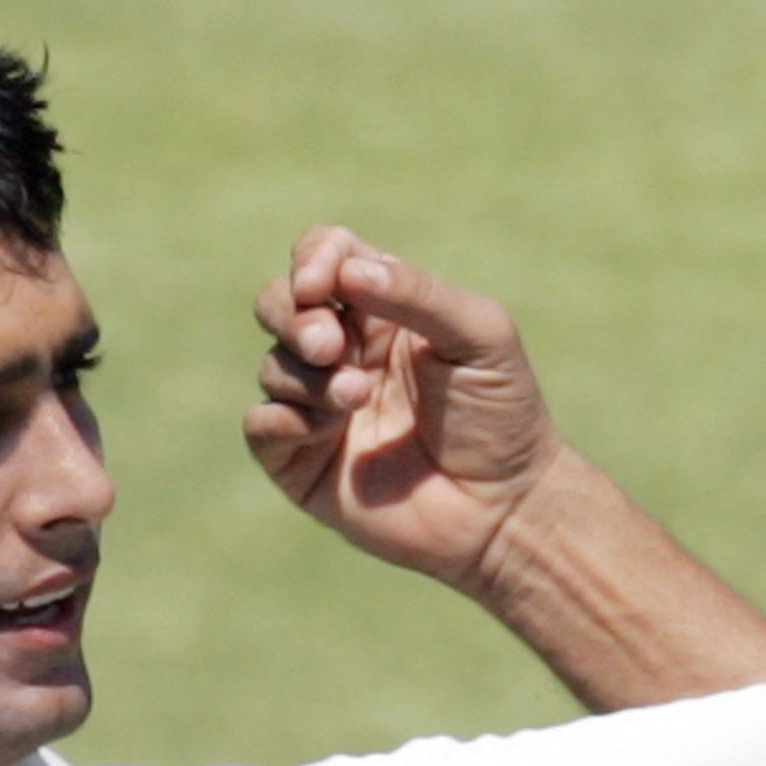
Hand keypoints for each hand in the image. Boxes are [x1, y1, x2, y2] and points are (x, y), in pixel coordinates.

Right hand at [244, 230, 574, 594]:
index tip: (326, 284)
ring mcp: (320, 406)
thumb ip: (418, 293)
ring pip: (273, 364)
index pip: (325, 256)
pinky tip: (328, 430)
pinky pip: (260, 424)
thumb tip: (347, 269)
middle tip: (330, 346)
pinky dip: (283, 418)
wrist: (504, 509)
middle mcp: (345, 352)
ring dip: (308, 377)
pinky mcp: (303, 461)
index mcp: (383, 310)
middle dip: (293, 315)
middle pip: (279, 302)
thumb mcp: (480, 336)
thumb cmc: (502, 416)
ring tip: (359, 399)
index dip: (313, 259)